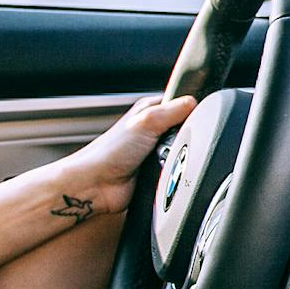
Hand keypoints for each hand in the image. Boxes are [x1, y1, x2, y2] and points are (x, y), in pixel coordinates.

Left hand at [60, 95, 197, 215]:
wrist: (96, 186)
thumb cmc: (107, 153)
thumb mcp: (145, 122)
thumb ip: (172, 110)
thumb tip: (193, 102)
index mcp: (149, 111)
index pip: (181, 104)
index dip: (189, 111)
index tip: (190, 120)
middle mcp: (152, 131)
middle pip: (186, 131)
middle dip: (184, 139)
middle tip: (173, 143)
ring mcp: (156, 153)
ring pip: (184, 153)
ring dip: (179, 158)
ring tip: (167, 160)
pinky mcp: (158, 173)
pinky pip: (178, 171)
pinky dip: (176, 174)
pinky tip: (167, 173)